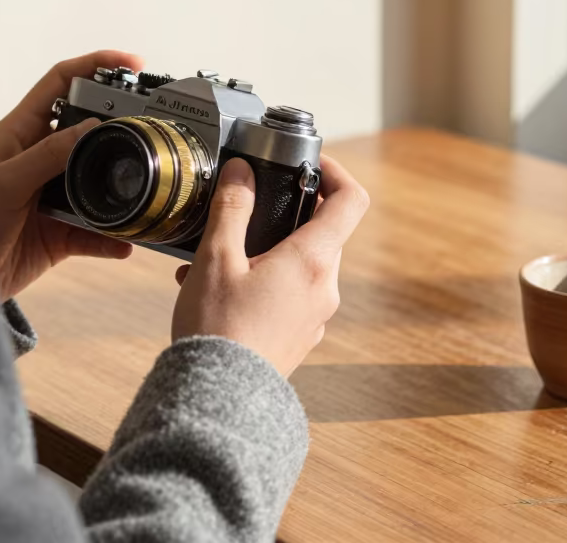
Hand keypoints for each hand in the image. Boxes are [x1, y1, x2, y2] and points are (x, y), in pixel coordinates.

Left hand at [0, 51, 141, 300]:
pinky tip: (124, 243)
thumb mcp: (5, 183)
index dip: (95, 65)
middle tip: (149, 127)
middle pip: (89, 128)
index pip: (61, 82)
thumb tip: (93, 126)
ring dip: (119, 188)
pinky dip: (111, 237)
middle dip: (120, 125)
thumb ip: (47, 155)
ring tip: (143, 189)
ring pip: (98, 180)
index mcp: (21, 133)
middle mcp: (40, 158)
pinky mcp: (60, 231)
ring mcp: (53, 194)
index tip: (132, 63)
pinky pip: (95, 230)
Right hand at [171, 154, 368, 376]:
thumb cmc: (218, 329)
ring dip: (266, 252)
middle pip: (321, 233)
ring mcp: (316, 316)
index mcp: (312, 261)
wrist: (218, 400)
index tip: (310, 166)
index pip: (350, 200)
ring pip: (301, 265)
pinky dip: (263, 282)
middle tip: (245, 213)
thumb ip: (231, 208)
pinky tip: (220, 291)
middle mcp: (325, 288)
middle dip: (285, 216)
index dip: (336, 173)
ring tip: (217, 260)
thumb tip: (241, 172)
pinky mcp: (300, 337)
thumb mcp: (216, 258)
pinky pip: (290, 296)